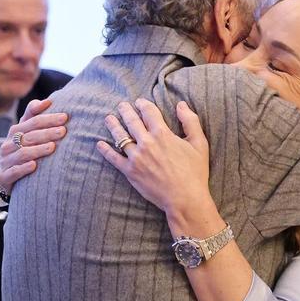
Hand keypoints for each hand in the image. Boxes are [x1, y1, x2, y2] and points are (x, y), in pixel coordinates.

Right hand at [0, 99, 67, 193]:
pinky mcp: (3, 177)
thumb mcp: (27, 132)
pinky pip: (13, 172)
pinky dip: (23, 168)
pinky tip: (34, 166)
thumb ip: (34, 115)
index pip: (32, 121)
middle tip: (63, 131)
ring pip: (22, 153)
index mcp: (16, 131)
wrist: (7, 177)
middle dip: (46, 133)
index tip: (65, 117)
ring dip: (37, 150)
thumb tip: (48, 101)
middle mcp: (9, 144)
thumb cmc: (23, 150)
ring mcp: (5, 161)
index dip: (48, 118)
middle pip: (29, 136)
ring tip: (52, 147)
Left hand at [96, 99, 212, 223]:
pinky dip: (105, 150)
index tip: (139, 102)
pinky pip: (114, 158)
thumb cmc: (194, 172)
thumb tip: (181, 105)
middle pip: (132, 121)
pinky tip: (99, 144)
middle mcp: (147, 143)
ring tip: (109, 119)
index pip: (149, 112)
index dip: (143, 104)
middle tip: (122, 105)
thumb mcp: (199, 144)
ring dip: (113, 125)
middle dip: (126, 111)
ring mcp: (136, 158)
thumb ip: (190, 121)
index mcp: (163, 134)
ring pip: (120, 137)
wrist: (185, 198)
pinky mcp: (130, 172)